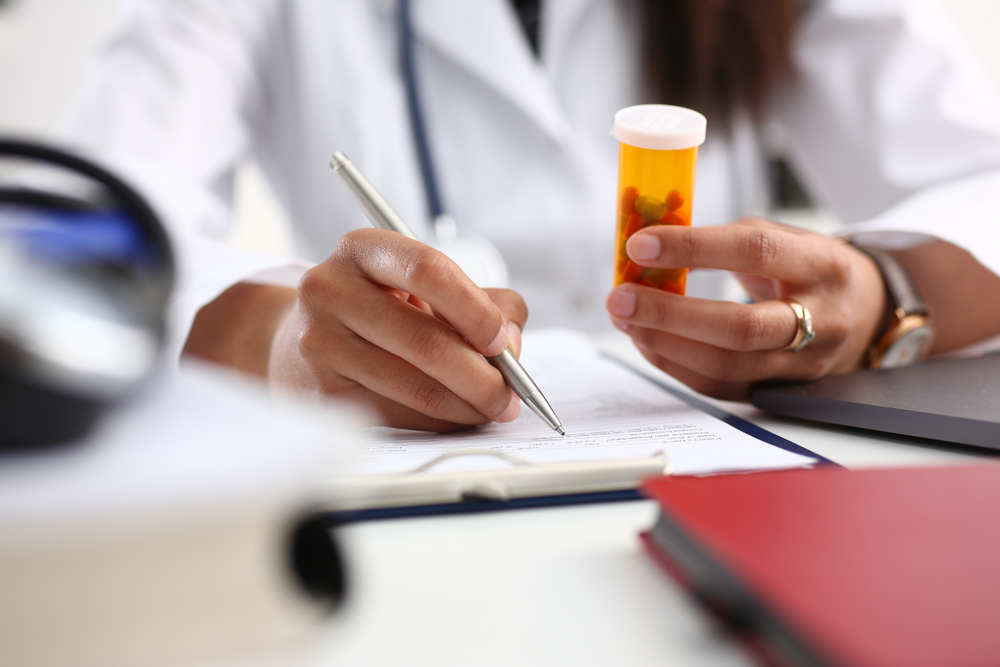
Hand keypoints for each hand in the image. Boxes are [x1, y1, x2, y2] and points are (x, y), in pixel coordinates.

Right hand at [266, 229, 527, 430]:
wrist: (299, 339)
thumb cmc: (379, 307)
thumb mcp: (423, 286)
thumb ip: (482, 302)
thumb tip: (512, 344)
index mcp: (363, 250)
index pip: (427, 270)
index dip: (475, 310)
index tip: (503, 340)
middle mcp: (331, 290)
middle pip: (425, 341)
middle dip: (482, 375)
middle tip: (512, 394)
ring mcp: (320, 344)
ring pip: (414, 387)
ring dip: (467, 405)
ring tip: (493, 407)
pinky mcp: (321, 393)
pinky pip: (398, 415)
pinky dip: (440, 420)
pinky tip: (458, 415)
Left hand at [604, 218, 885, 400]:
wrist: (866, 313)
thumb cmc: (807, 268)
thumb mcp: (782, 238)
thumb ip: (720, 240)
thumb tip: (647, 245)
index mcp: (821, 264)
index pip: (754, 251)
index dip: (692, 248)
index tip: (640, 244)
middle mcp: (821, 318)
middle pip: (739, 326)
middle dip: (668, 314)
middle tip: (620, 297)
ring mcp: (803, 363)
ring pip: (725, 365)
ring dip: (663, 343)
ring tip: (625, 318)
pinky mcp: (780, 390)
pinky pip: (718, 386)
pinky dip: (674, 364)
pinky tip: (647, 341)